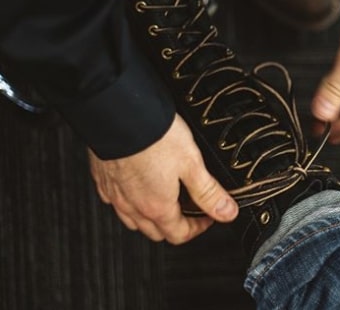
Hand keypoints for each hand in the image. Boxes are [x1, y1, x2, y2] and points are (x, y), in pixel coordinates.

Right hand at [88, 113, 237, 243]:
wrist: (118, 115)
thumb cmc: (153, 136)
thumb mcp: (192, 164)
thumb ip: (209, 192)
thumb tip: (227, 212)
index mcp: (157, 206)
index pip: (179, 235)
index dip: (198, 228)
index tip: (208, 217)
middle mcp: (133, 206)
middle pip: (156, 232)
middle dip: (176, 225)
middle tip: (191, 208)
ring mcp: (115, 194)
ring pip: (133, 221)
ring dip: (151, 217)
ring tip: (166, 198)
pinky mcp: (103, 180)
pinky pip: (115, 202)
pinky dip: (129, 202)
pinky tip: (138, 187)